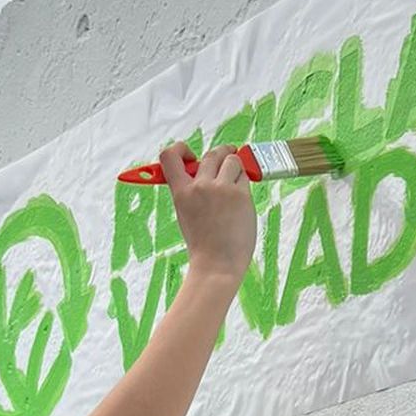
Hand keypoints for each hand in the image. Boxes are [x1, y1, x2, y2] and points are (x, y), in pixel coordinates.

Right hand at [160, 142, 256, 287]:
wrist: (217, 266)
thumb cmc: (204, 246)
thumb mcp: (187, 215)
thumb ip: (191, 192)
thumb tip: (205, 171)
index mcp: (181, 193)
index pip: (170, 155)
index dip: (181, 149)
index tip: (191, 156)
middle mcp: (199, 187)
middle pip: (211, 154)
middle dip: (221, 154)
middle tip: (227, 159)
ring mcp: (220, 189)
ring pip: (232, 160)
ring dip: (235, 168)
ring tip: (235, 184)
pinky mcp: (240, 195)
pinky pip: (245, 176)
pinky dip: (245, 183)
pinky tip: (241, 200)